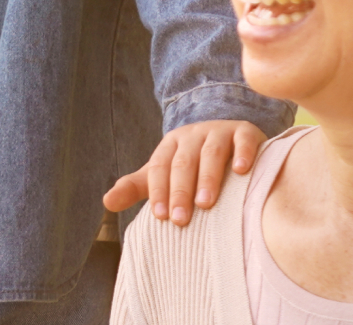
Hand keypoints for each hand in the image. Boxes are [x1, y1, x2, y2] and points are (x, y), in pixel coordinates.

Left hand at [101, 119, 265, 225]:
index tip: (161, 216)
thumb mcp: (162, 174)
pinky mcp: (246, 132)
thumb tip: (106, 202)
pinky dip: (243, 154)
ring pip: (212, 153)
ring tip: (206, 204)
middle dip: (180, 192)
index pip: (160, 167)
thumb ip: (135, 188)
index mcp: (170, 145)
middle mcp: (193, 135)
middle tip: (181, 219)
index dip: (159, 191)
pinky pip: (244, 141)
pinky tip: (241, 171)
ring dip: (208, 178)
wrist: (228, 140)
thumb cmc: (192, 167)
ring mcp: (220, 132)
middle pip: (184, 163)